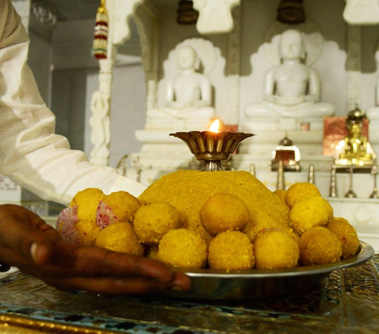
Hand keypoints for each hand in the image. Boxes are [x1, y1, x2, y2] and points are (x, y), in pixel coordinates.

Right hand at [0, 204, 190, 294]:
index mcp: (63, 264)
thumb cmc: (1, 228)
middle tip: (185, 283)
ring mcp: (75, 273)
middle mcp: (73, 274)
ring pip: (117, 280)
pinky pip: (108, 272)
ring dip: (146, 280)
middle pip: (120, 281)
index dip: (138, 270)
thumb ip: (29, 241)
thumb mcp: (12, 229)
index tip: (166, 274)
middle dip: (154, 282)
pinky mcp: (75, 266)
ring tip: (172, 280)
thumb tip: (46, 252)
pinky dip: (130, 273)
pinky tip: (144, 272)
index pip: (108, 267)